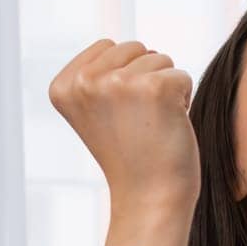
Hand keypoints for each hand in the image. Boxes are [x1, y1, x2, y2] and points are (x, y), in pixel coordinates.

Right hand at [48, 38, 201, 212]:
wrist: (149, 199)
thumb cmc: (130, 157)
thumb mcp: (96, 111)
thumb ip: (97, 76)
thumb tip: (124, 47)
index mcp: (63, 86)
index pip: (107, 46)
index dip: (123, 77)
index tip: (119, 116)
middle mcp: (86, 82)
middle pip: (134, 48)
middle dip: (145, 78)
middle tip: (139, 122)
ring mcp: (119, 83)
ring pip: (160, 59)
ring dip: (165, 89)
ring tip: (153, 125)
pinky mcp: (156, 88)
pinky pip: (182, 76)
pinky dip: (184, 99)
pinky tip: (169, 126)